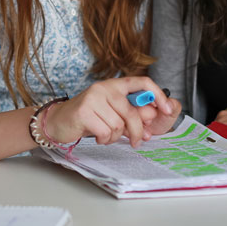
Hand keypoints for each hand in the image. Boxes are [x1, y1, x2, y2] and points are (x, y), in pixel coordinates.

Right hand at [42, 78, 174, 148]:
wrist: (59, 122)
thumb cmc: (89, 118)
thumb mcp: (113, 114)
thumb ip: (132, 115)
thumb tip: (153, 118)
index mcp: (115, 85)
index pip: (142, 82)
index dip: (158, 95)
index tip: (167, 109)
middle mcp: (105, 87)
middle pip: (132, 112)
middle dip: (137, 131)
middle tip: (136, 142)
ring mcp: (93, 97)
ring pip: (118, 125)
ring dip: (114, 136)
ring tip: (104, 134)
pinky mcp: (83, 110)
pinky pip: (105, 131)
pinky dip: (103, 139)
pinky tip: (96, 136)